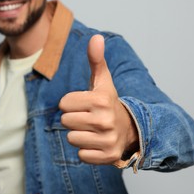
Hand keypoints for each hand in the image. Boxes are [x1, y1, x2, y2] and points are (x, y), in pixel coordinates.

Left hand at [59, 34, 138, 164]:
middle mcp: (105, 120)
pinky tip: (96, 142)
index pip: (63, 103)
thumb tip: (96, 37)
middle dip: (73, 119)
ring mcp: (108, 140)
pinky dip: (86, 150)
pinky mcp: (108, 157)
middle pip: (65, 121)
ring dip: (79, 135)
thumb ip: (96, 59)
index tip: (84, 104)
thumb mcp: (102, 80)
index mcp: (100, 99)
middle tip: (88, 117)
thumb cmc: (108, 102)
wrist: (129, 128)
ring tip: (92, 129)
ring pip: (71, 138)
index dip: (71, 103)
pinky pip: (81, 155)